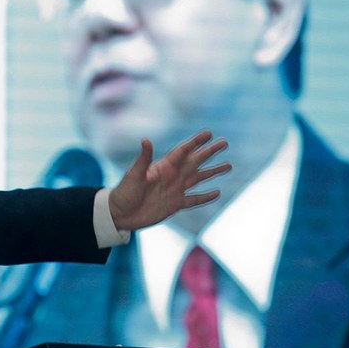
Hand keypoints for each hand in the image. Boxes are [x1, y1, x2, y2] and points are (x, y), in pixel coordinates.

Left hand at [108, 130, 230, 230]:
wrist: (120, 214)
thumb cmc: (124, 192)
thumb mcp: (134, 174)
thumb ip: (143, 159)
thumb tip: (146, 140)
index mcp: (163, 166)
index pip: (183, 151)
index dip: (196, 142)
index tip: (209, 133)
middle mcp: (172, 176)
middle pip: (195, 161)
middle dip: (210, 152)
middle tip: (224, 142)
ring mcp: (175, 190)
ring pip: (199, 178)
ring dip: (213, 172)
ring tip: (228, 165)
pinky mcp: (175, 204)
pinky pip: (194, 199)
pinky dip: (206, 196)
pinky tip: (217, 192)